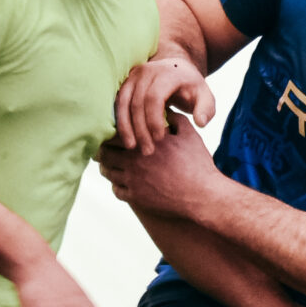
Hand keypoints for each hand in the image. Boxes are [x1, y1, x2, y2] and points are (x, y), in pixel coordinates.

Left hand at [97, 118, 218, 216]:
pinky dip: (117, 185)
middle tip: (105, 149)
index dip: (110, 132)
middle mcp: (135, 159)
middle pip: (104, 152)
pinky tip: (123, 183)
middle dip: (103, 150)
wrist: (202, 194)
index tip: (112, 133)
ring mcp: (134, 179)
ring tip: (111, 166)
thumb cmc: (197, 164)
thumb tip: (166, 109)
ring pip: (107, 172)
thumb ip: (175, 118)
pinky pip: (115, 190)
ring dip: (107, 168)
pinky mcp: (136, 197)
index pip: (115, 132)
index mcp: (145, 140)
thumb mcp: (189, 135)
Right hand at [114, 54, 214, 155]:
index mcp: (167, 73)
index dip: (154, 120)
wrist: (175, 68)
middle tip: (147, 151)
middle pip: (137, 103)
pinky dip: (120, 121)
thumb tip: (200, 123)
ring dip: (126, 127)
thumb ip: (206, 109)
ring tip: (132, 147)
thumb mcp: (205, 96)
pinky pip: (117, 103)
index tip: (159, 139)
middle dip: (140, 129)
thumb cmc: (191, 87)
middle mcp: (146, 71)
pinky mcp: (124, 83)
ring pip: (123, 103)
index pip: (154, 97)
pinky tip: (125, 137)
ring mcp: (133, 76)